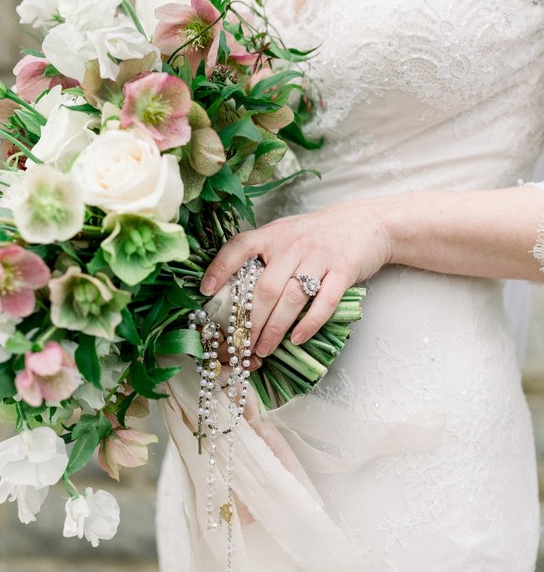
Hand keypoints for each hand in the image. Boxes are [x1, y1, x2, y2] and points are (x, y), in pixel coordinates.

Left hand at [200, 198, 393, 356]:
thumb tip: (232, 291)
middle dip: (250, 321)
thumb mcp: (286, 234)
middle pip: (265, 288)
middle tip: (241, 345)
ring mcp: (320, 257)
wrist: (367, 222)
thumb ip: (264, 256)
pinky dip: (309, 324)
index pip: (240, 247)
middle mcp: (293, 244)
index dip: (220, 268)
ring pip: (292, 298)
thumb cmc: (318, 235)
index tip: (206, 291)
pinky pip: (324, 302)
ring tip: (263, 349)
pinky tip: (297, 339)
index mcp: (274, 234)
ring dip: (275, 328)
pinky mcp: (343, 270)